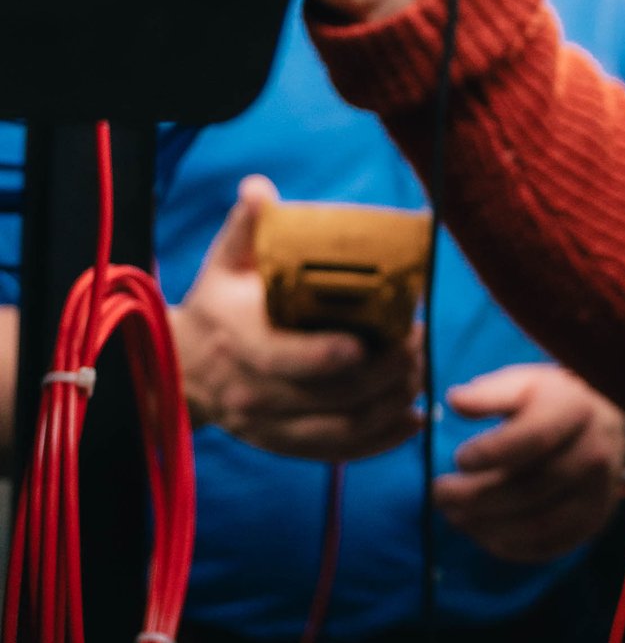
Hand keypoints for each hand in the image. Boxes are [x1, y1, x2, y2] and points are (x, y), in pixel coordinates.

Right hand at [170, 174, 422, 459]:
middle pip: (328, 398)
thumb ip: (246, 225)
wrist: (183, 369)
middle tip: (419, 342)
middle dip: (382, 373)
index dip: (327, 355)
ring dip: (389, 405)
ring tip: (422, 371)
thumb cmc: (217, 302)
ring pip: (339, 431)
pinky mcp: (284, 446)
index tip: (369, 341)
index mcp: (240, 343)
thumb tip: (258, 189)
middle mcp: (253, 394)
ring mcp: (269, 427)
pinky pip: (337, 453)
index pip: (284, 359)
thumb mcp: (225, 261)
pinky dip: (379, 441)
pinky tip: (412, 419)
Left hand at [435, 365, 624, 562]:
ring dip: (488, 527)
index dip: (492, 453)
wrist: (604, 420)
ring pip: (538, 524)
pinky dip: (510, 546)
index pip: (533, 439)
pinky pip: (549, 546)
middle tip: (439, 493)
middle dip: (477, 497)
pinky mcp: (594, 521)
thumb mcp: (524, 382)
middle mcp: (593, 454)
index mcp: (576, 410)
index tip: (458, 458)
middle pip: (531, 489)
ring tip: (454, 515)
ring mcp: (597, 493)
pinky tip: (482, 532)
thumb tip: (455, 400)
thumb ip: (490, 393)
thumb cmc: (554, 398)